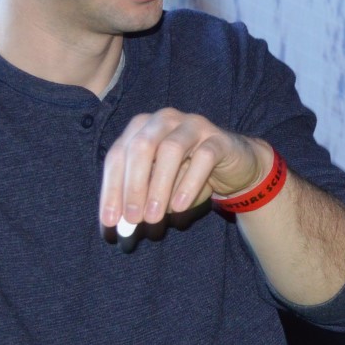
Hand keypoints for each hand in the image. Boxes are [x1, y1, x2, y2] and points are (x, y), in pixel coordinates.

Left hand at [99, 109, 267, 229]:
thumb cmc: (189, 176)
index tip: (109, 220)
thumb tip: (121, 225)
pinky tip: (179, 207)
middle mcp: (163, 120)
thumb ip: (141, 201)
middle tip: (132, 219)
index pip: (118, 156)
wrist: (234, 167)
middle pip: (141, 148)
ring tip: (153, 218)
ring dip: (158, 186)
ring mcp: (192, 126)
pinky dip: (189, 184)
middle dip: (132, 186)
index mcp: (141, 128)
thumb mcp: (160, 189)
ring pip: (170, 150)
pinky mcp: (218, 139)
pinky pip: (203, 158)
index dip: (111, 189)